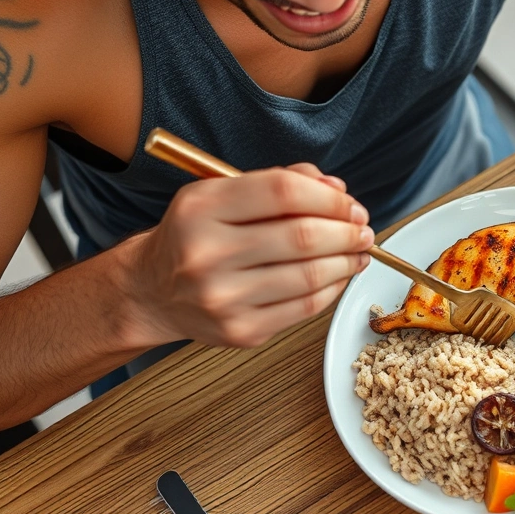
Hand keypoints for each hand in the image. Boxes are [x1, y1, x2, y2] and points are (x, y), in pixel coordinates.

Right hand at [124, 164, 372, 347]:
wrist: (151, 292)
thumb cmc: (195, 237)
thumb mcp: (221, 194)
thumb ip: (278, 182)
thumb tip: (335, 190)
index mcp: (200, 209)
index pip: (283, 192)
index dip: (329, 198)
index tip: (350, 205)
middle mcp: (206, 253)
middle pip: (303, 237)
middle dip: (346, 231)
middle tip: (363, 230)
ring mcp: (222, 297)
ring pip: (310, 276)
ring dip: (347, 262)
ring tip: (358, 252)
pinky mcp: (240, 331)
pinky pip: (305, 307)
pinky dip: (332, 288)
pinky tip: (339, 276)